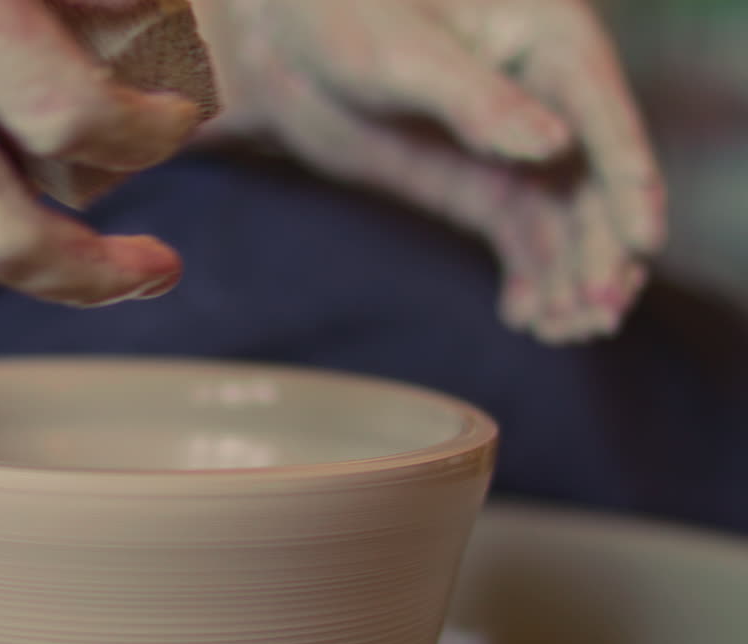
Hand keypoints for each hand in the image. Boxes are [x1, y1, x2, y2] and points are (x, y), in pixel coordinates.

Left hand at [196, 0, 665, 342]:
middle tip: (597, 315)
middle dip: (601, 250)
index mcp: (544, 38)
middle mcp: (546, 94)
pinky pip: (523, 236)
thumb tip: (551, 145)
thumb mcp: (401, 57)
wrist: (284, 49)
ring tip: (563, 330)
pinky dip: (531, 277)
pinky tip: (524, 317)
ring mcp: (515, 145)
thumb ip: (476, 99)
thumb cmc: (340, 20)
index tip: (641, 244)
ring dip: (572, 276)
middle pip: (593, 180)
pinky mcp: (483, 182)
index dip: (628, 181)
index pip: (602, 116)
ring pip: (565, 217)